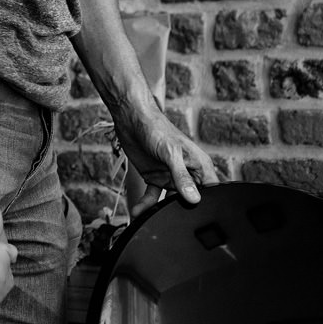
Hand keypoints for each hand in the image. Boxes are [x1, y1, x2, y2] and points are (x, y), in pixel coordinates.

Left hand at [113, 102, 218, 217]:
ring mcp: (170, 176)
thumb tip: (194, 199)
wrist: (131, 119)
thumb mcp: (171, 154)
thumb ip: (182, 177)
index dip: (210, 205)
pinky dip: (146, 205)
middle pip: (191, 200)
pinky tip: (138, 212)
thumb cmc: (156, 129)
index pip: (211, 191)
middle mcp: (187, 173)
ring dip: (163, 211)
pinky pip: (153, 196)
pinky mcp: (154, 177)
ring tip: (153, 222)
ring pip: (171, 201)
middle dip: (185, 213)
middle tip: (175, 223)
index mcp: (198, 165)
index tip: (204, 220)